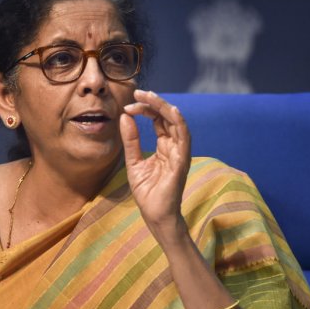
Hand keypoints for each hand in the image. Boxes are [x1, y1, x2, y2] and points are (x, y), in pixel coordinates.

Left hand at [120, 90, 191, 236]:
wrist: (155, 216)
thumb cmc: (147, 192)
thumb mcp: (133, 162)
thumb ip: (131, 140)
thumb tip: (125, 116)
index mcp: (165, 146)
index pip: (158, 120)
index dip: (145, 109)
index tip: (129, 105)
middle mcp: (175, 147)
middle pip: (168, 117)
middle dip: (154, 102)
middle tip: (138, 92)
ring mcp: (180, 153)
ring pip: (177, 122)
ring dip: (164, 107)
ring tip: (149, 96)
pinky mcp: (182, 162)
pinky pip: (184, 138)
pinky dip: (179, 123)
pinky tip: (171, 111)